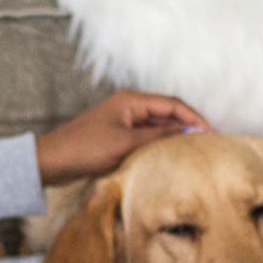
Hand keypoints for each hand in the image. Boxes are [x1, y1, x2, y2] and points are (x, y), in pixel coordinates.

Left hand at [35, 90, 211, 185]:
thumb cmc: (84, 148)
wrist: (51, 161)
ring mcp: (123, 123)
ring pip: (157, 128)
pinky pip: (145, 139)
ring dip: (173, 138)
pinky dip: (159, 146)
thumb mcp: (125, 143)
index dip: (194, 116)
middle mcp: (129, 108)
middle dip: (187, 127)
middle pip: (167, 114)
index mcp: (131, 101)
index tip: (211, 132)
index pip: (173, 104)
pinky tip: (169, 159)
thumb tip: (186, 132)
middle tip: (208, 144)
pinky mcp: (117, 138)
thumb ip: (157, 137)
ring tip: (194, 152)